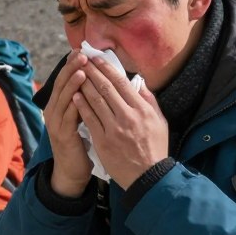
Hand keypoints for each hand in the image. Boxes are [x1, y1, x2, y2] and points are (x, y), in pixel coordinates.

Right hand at [45, 51, 93, 197]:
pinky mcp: (62, 134)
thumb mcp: (80, 117)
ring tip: (83, 69)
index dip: (72, 64)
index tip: (82, 50)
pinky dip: (75, 104)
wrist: (71, 170)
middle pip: (61, 83)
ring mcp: (56, 122)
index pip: (65, 78)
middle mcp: (53, 110)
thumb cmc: (80, 141)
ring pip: (64, 97)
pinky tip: (82, 95)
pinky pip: (69, 116)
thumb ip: (84, 100)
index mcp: (59, 104)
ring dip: (73, 82)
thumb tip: (96, 80)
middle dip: (72, 68)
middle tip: (81, 54)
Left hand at [73, 55, 168, 188]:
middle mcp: (128, 116)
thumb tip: (139, 82)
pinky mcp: (103, 141)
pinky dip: (82, 105)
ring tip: (75, 73)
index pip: (121, 83)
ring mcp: (114, 129)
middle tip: (81, 60)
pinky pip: (89, 119)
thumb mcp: (160, 122)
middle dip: (92, 72)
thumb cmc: (155, 148)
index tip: (96, 58)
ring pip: (95, 101)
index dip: (107, 68)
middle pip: (106, 88)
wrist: (148, 177)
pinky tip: (75, 95)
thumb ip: (150, 100)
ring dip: (84, 85)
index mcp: (142, 109)